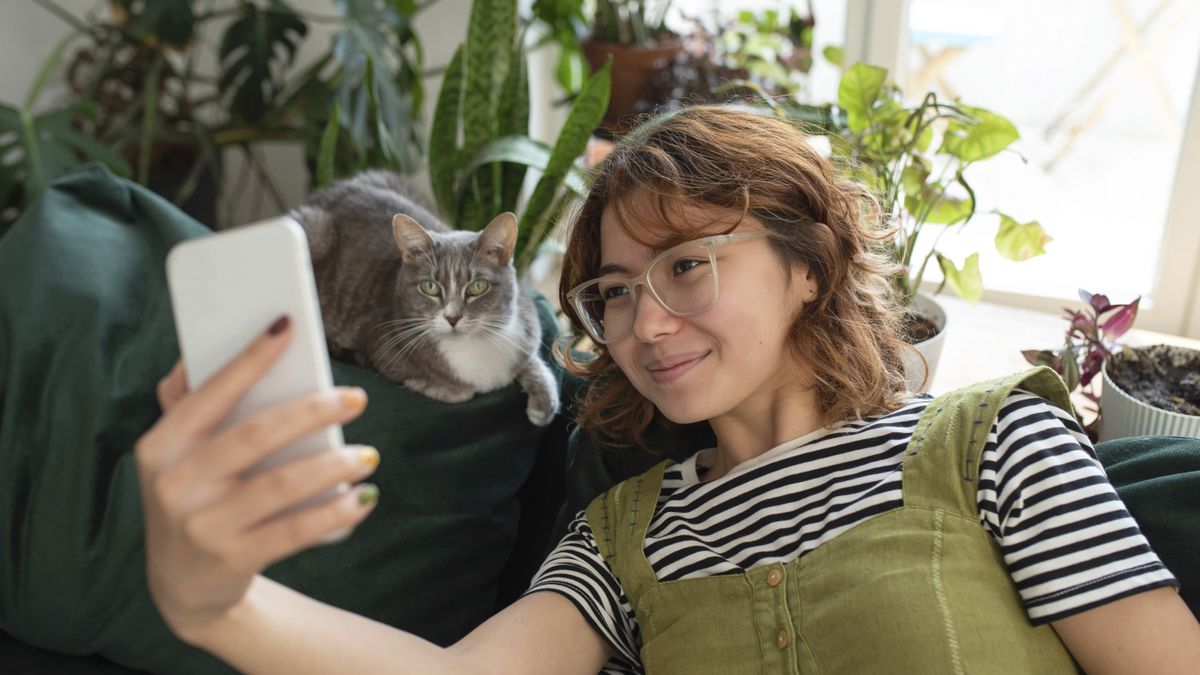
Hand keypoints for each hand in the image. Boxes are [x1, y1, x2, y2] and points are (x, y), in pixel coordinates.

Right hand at [135, 316, 379, 643]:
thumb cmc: (195, 499)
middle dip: (312, 411)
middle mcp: (176, 484)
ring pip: (281, 484)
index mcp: (162, 446)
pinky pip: (294, 530)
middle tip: (357, 398)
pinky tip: (363, 498)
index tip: (288, 324)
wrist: (182, 586)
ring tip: (367, 455)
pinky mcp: (232, 558)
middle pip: (255, 435)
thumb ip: (189, 406)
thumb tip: (202, 348)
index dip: (250, 357)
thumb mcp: (177, 457)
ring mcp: (202, 525)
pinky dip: (335, 512)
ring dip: (333, 465)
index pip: (210, 393)